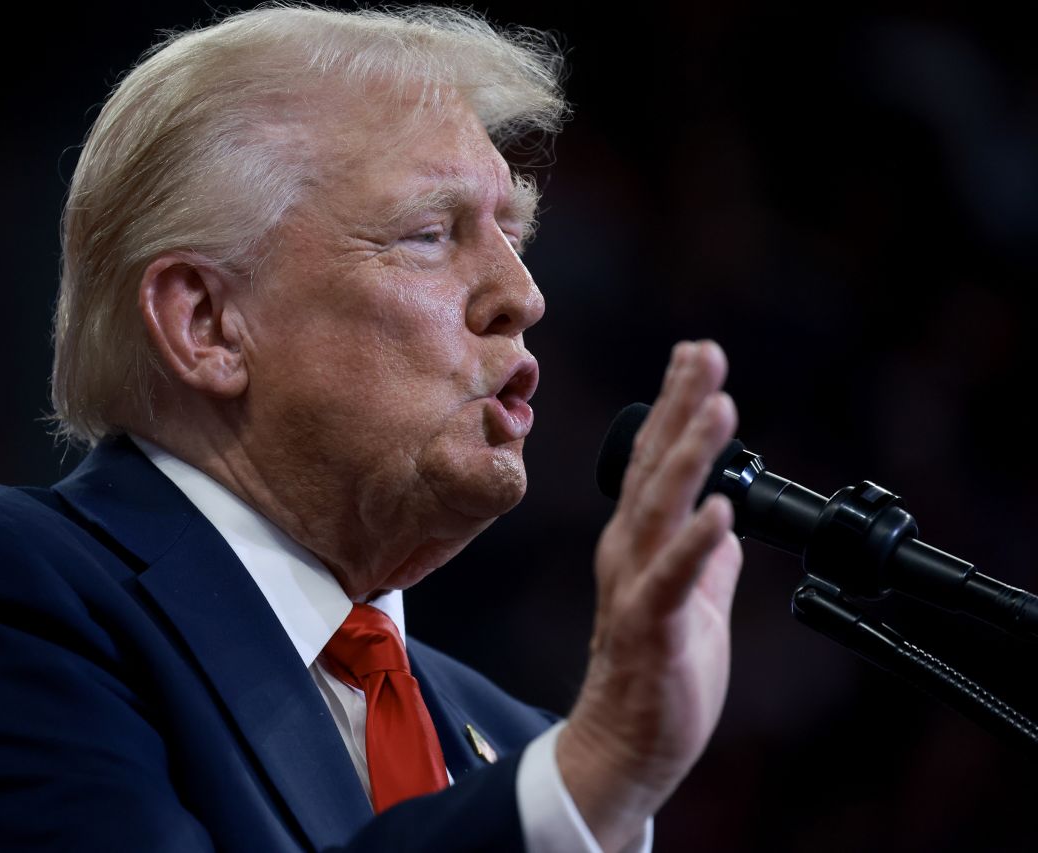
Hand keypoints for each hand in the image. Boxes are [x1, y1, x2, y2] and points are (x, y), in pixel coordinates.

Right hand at [557, 340, 742, 849]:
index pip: (658, 461)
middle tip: (704, 354)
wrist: (627, 745)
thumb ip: (708, 555)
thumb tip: (727, 516)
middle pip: (654, 468)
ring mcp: (634, 586)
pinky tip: (719, 511)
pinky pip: (670, 580)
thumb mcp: (697, 599)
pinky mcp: (648, 627)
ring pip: (658, 510)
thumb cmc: (659, 672)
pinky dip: (693, 543)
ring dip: (688, 457)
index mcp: (639, 540)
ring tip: (717, 408)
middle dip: (680, 407)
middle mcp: (628, 551)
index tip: (695, 356)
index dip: (676, 407)